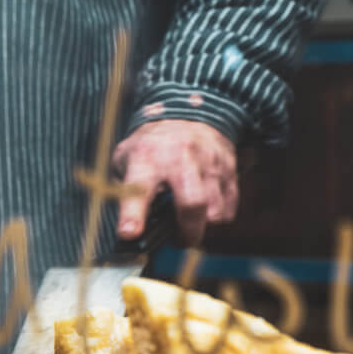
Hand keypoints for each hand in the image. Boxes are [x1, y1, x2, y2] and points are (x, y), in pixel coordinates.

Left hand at [111, 120, 237, 246]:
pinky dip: (217, 218)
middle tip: (179, 241)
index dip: (133, 214)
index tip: (129, 233)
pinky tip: (204, 212)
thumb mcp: (125, 158)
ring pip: (215, 210)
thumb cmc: (151, 145)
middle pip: (193, 203)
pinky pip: (229, 207)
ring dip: (204, 228)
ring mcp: (208, 162)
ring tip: (190, 225)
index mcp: (147, 158)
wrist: (187, 112)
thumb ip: (123, 191)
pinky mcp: (228, 168)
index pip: (138, 189)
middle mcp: (180, 158)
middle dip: (188, 232)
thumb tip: (125, 230)